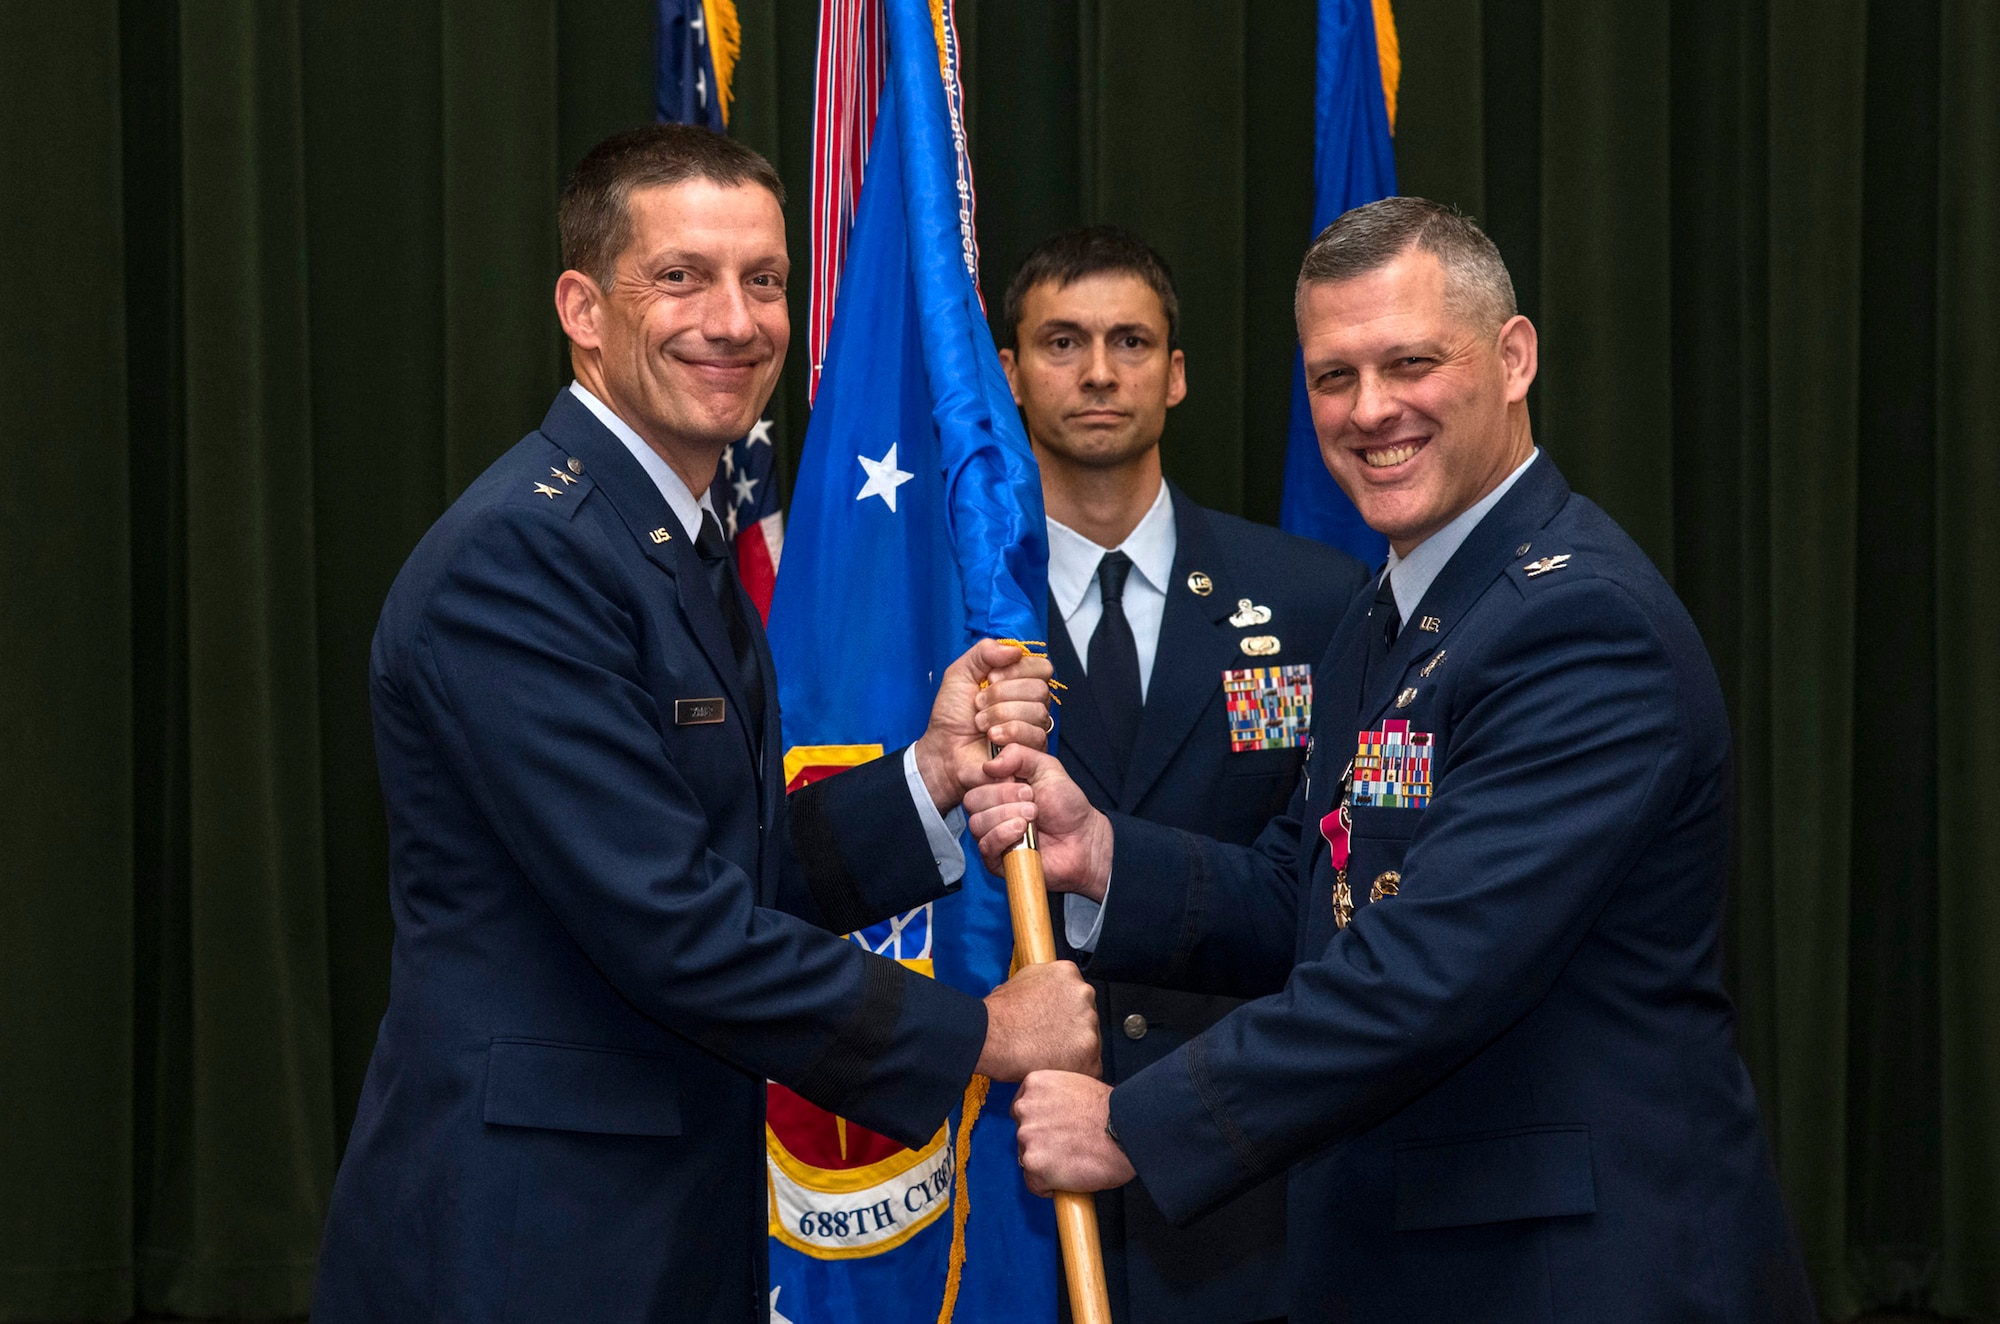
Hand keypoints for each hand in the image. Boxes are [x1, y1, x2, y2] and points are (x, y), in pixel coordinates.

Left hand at [912, 639, 1054, 812]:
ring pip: (1038, 712)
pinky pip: (1036, 735)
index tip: (990, 678)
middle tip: (979, 704)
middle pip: (1039, 689)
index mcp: (1019, 682)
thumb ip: (985, 652)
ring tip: (981, 724)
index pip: (1041, 667)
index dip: (1016, 670)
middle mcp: (1031, 704)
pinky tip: (992, 738)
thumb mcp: (960, 673)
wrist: (943, 750)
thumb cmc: (952, 716)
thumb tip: (1015, 650)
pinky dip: (1008, 733)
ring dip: (1001, 715)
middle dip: (1002, 695)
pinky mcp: (1033, 752)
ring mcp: (1034, 728)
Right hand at [963, 745, 1113, 901]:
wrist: (1082, 837)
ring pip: (977, 822)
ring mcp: (992, 835)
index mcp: (998, 787)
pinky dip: (1003, 834)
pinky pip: (985, 845)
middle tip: (1031, 799)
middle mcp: (991, 811)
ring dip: (1007, 816)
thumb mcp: (1046, 768)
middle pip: (972, 800)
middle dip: (1003, 796)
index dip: (993, 777)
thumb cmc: (1066, 806)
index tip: (1018, 779)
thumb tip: (989, 764)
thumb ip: (1018, 755)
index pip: (973, 777)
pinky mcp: (996, 859)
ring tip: (1032, 816)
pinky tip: (1021, 831)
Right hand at [975, 960, 1099, 1081]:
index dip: (1064, 1014)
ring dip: (1074, 1051)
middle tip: (1049, 1041)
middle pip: (1085, 1017)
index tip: (1054, 1023)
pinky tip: (1054, 1069)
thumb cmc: (998, 1014)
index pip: (1076, 996)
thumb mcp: (1021, 980)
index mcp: (1068, 973)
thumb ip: (1044, 985)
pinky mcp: (1089, 1052)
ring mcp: (1089, 1023)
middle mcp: (1084, 994)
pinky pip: (1090, 1067)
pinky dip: (1075, 1071)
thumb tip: (1045, 994)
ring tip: (1048, 1056)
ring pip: (1089, 1042)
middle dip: (1071, 1031)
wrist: (989, 1036)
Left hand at [1012, 1070, 1134, 1195]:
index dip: (1041, 1125)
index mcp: (1034, 1084)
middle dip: (1043, 1144)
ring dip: (1047, 1165)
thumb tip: (1053, 1116)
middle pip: (1023, 1135)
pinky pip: (1035, 1184)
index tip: (1055, 1132)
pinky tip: (1071, 1178)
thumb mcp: (1077, 1086)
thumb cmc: (1113, 1111)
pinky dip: (1051, 1187)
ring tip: (1073, 1163)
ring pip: (1028, 1160)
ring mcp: (1026, 1137)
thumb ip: (1056, 1099)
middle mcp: (1024, 1108)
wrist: (1127, 1130)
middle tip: (1068, 1148)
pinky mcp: (1034, 1164)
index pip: (1023, 1110)